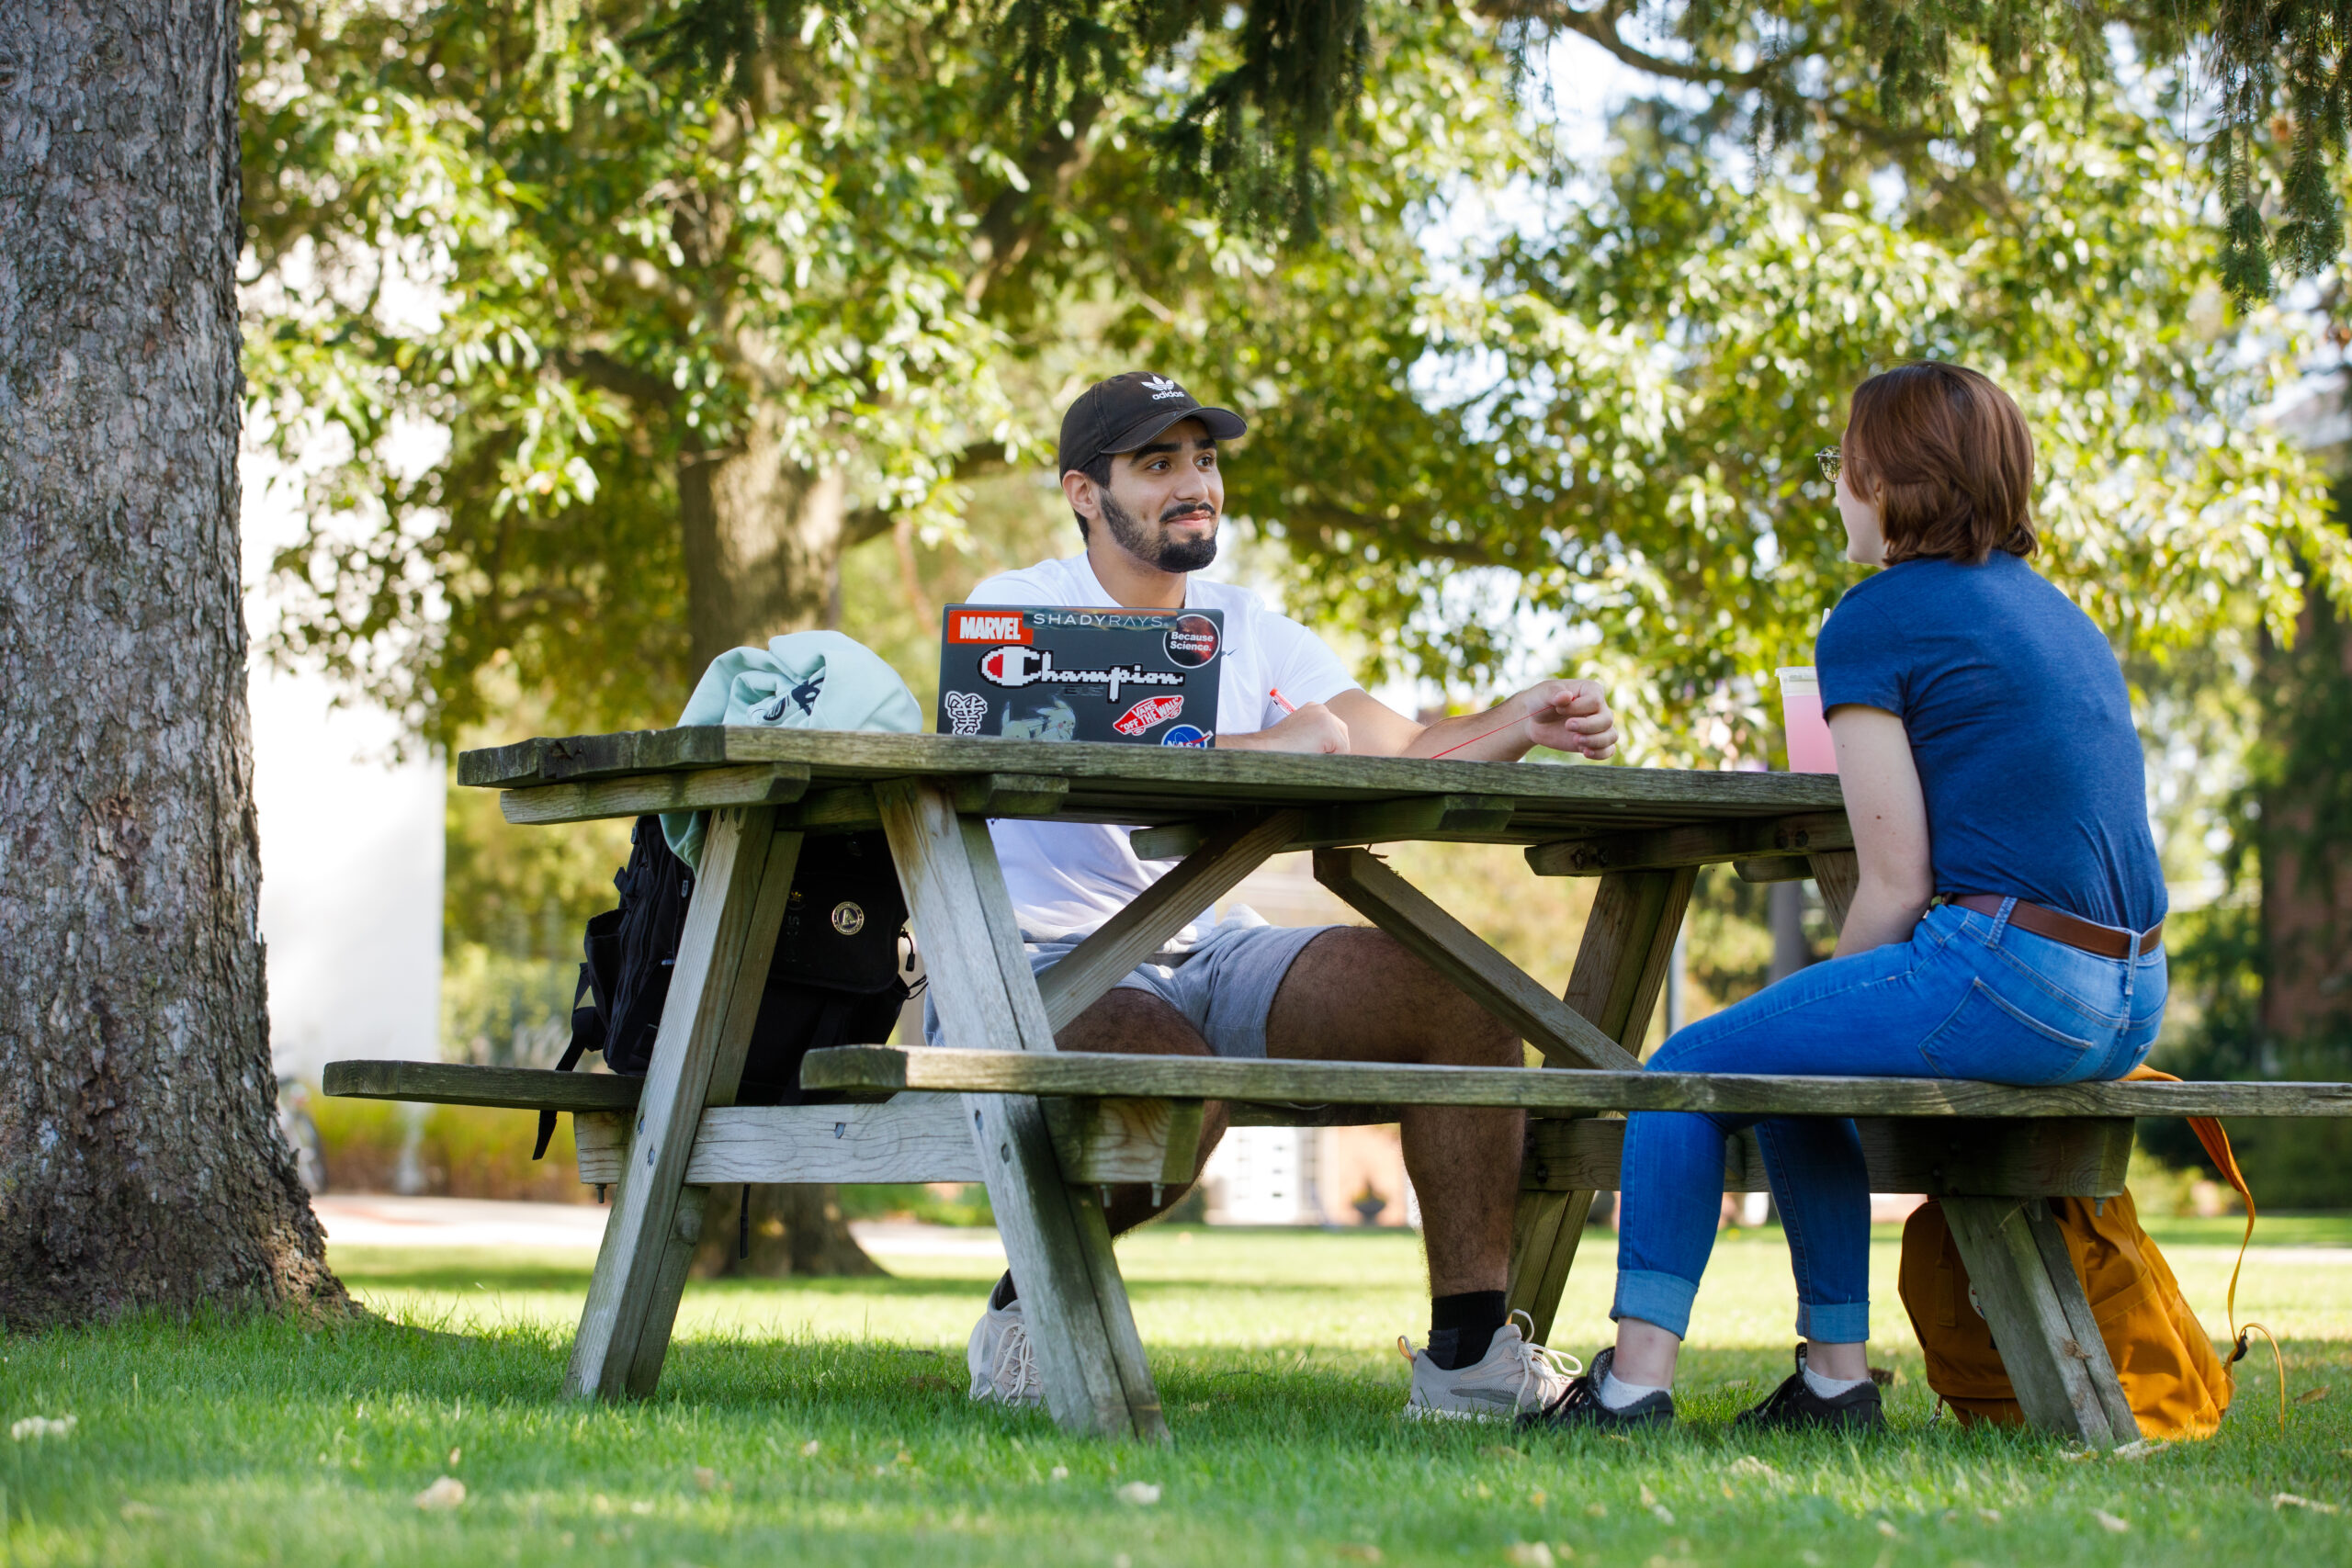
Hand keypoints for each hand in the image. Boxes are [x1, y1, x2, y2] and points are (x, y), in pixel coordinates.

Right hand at [1218, 701, 1350, 754]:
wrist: (1263, 751)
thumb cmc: (1279, 751)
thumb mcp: (1301, 738)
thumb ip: (1317, 739)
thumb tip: (1340, 753)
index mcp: (1314, 709)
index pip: (1335, 731)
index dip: (1328, 747)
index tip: (1311, 753)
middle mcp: (1321, 709)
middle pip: (1343, 736)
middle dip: (1333, 751)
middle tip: (1310, 756)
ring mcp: (1325, 717)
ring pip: (1343, 745)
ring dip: (1329, 756)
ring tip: (1307, 755)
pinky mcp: (1328, 729)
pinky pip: (1342, 751)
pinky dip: (1329, 760)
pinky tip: (1309, 755)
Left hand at [1518, 678, 1617, 759]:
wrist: (1534, 721)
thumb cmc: (1541, 701)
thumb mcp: (1543, 693)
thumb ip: (1554, 693)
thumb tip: (1565, 696)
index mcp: (1591, 690)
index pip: (1595, 701)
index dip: (1578, 708)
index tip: (1558, 709)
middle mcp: (1599, 708)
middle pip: (1607, 720)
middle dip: (1588, 726)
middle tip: (1567, 726)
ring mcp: (1598, 726)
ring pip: (1611, 736)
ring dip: (1595, 741)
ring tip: (1576, 740)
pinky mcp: (1593, 742)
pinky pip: (1608, 750)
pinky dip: (1600, 753)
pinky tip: (1585, 752)